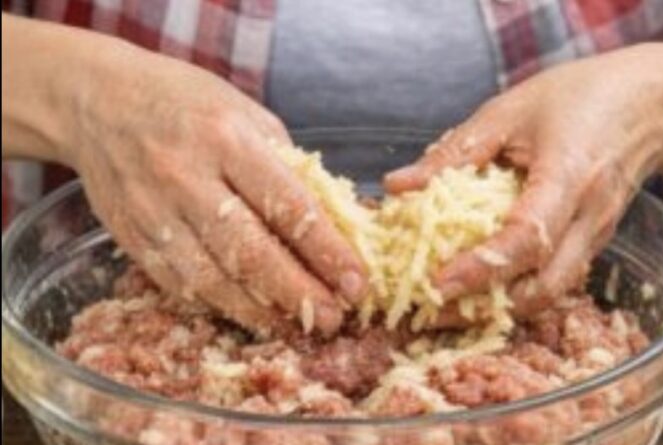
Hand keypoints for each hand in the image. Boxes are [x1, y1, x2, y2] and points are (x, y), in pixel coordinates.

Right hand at [62, 43, 366, 334]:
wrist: (97, 102)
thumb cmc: (185, 102)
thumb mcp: (246, 113)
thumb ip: (286, 165)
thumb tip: (330, 221)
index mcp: (227, 138)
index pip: (288, 206)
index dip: (327, 252)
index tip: (356, 282)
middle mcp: (187, 177)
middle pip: (250, 252)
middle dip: (298, 293)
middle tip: (332, 318)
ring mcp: (153, 211)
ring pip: (212, 278)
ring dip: (260, 310)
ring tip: (295, 325)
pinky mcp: (130, 236)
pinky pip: (179, 284)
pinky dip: (217, 305)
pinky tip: (248, 313)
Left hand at [385, 45, 662, 315]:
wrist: (649, 106)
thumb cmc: (578, 97)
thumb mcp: (509, 111)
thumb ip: (453, 152)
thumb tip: (396, 186)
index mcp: (571, 175)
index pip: (528, 237)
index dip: (482, 267)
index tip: (437, 284)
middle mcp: (589, 218)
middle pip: (543, 287)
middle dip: (485, 308)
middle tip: (429, 311)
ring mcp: (596, 237)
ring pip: (549, 293)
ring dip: (498, 310)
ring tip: (445, 310)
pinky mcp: (592, 245)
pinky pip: (554, 282)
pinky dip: (516, 294)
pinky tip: (479, 290)